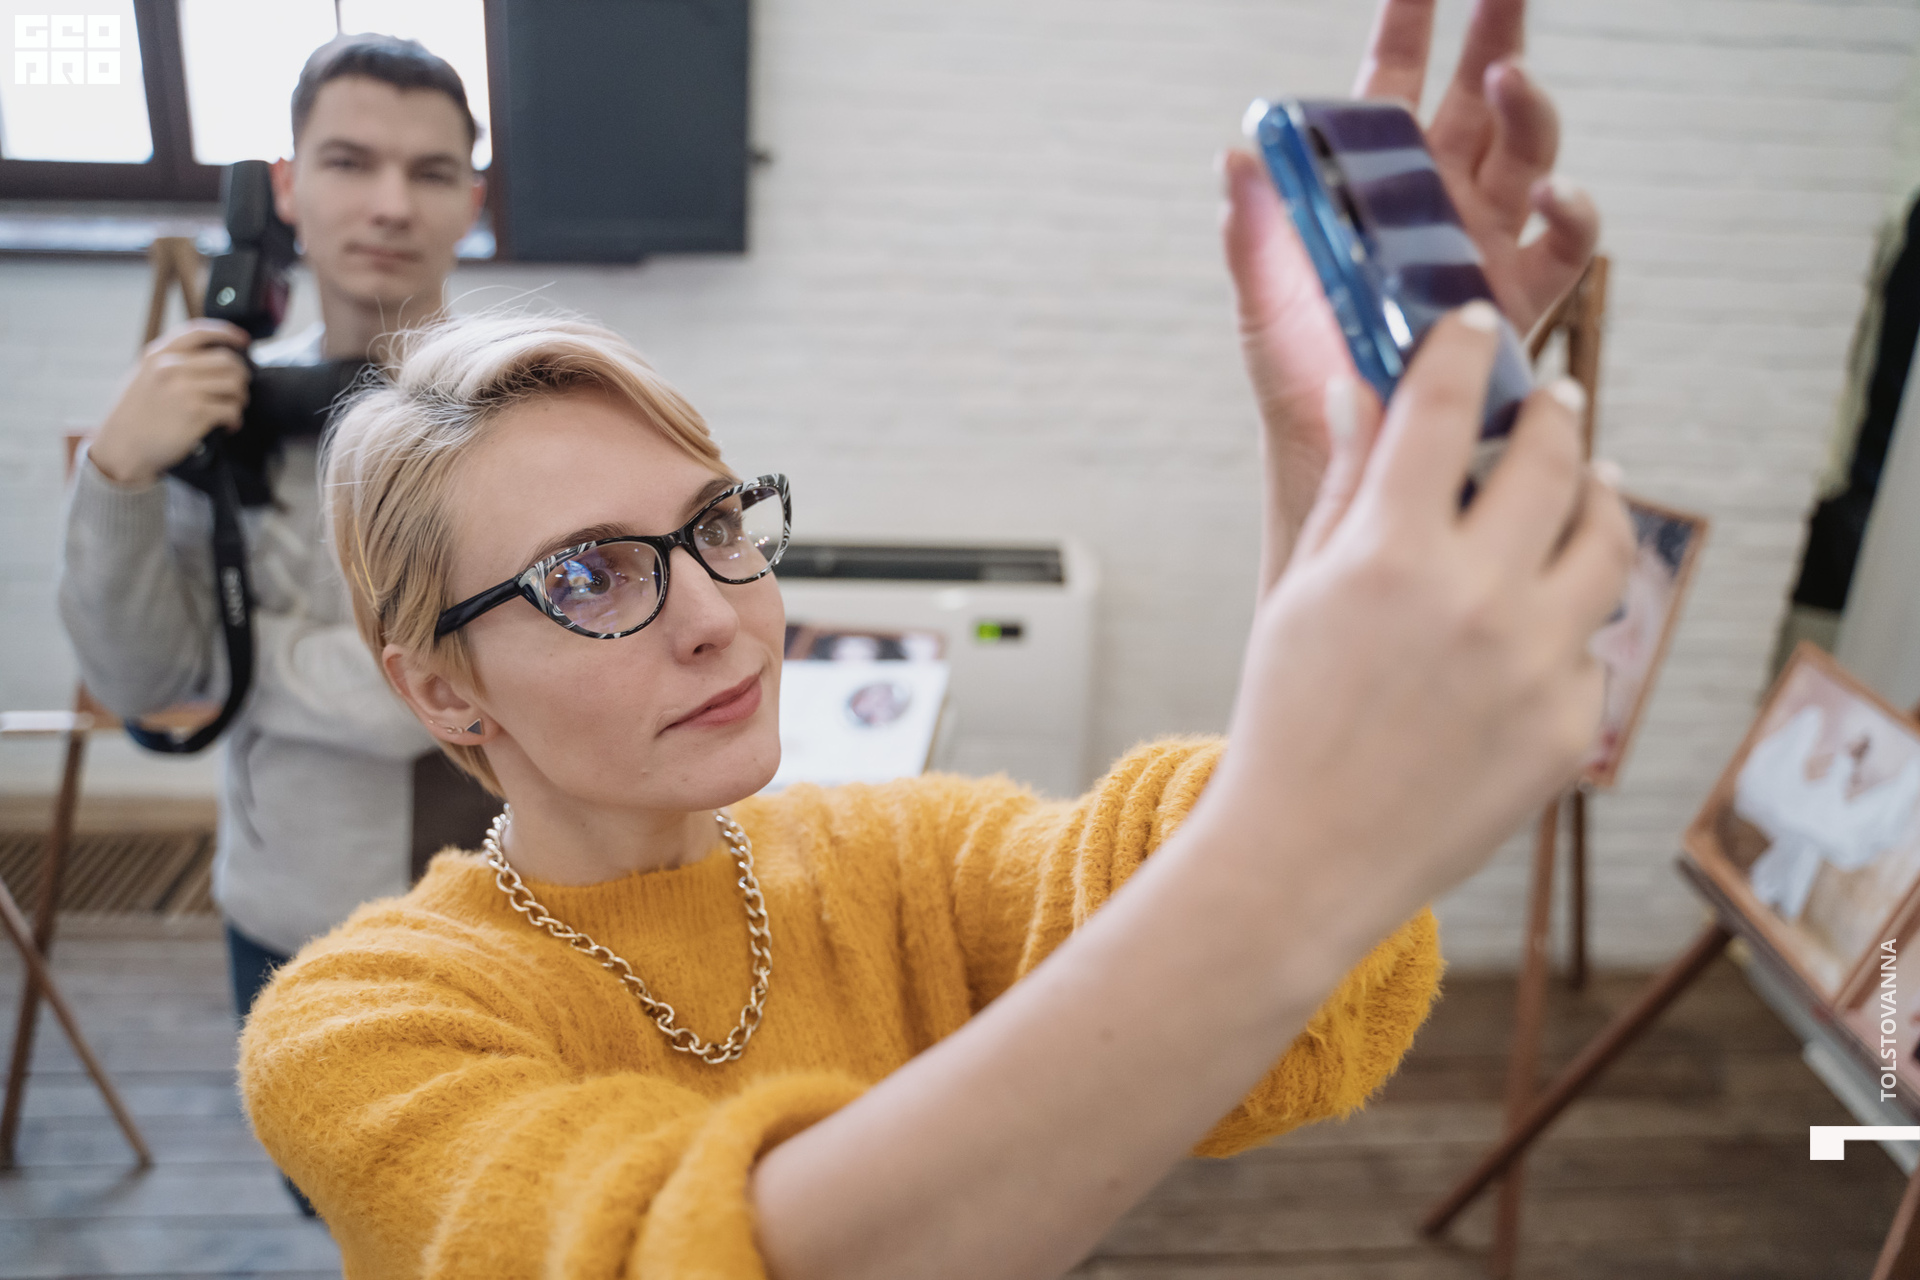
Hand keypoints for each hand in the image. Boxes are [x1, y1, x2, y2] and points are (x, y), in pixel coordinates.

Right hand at [89, 320, 250, 487]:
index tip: (243, 340)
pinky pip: (232, 410)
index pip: (199, 331)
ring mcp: (185, 390)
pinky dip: (235, 420)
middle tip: (237, 390)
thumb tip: (204, 358)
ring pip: (235, 384)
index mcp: (158, 355)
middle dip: (240, 376)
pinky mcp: (196, 413)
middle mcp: (172, 368)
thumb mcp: (141, 377)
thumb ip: (167, 363)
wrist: (121, 448)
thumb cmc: (132, 416)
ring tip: (231, 409)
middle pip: (227, 360)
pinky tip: (228, 426)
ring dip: (240, 398)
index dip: (227, 332)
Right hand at [1210, 303, 1631, 950]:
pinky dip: (1567, 621)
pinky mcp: (1569, 726)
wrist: (1306, 857)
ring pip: (1607, 544)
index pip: (1445, 408)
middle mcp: (1476, 599)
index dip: (1461, 351)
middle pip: (1553, 460)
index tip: (1471, 327)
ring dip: (1599, 500)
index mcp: (1391, 555)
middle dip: (1554, 413)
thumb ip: (1346, 485)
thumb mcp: (1300, 591)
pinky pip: (1591, 644)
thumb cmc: (1287, 721)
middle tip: (1554, 400)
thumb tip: (1362, 389)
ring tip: (1590, 487)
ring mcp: (1534, 666)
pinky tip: (1536, 623)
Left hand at [1223, 0, 1599, 588]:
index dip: (1409, 26)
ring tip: (1509, 79)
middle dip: (1497, 37)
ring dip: (1528, 110)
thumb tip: (1236, 157)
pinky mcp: (1519, 301)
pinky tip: (1558, 195)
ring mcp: (1483, 247)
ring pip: (1527, 154)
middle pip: (1478, 102)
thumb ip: (1252, 230)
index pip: (1393, 88)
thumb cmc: (1301, 381)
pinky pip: (1563, 245)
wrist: (1343, 463)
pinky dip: (1572, 214)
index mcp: (1374, 190)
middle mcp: (1437, 207)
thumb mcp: (1263, 302)